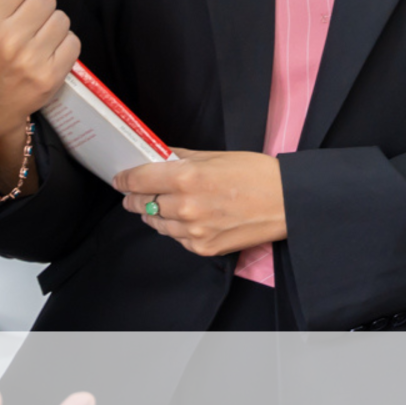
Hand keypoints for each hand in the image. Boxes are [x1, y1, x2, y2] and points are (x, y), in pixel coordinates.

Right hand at [0, 0, 79, 182]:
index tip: (11, 1)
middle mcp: (10, 41)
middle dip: (35, 5)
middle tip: (24, 20)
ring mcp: (33, 59)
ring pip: (61, 18)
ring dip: (50, 24)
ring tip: (35, 36)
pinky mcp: (52, 75)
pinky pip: (72, 41)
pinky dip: (63, 43)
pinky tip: (46, 50)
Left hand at [112, 150, 286, 256]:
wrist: (285, 202)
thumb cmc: (254, 173)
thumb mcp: (214, 156)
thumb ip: (181, 158)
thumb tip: (157, 156)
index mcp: (185, 177)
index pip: (138, 180)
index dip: (124, 179)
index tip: (120, 179)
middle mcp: (184, 206)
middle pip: (142, 204)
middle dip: (135, 198)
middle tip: (135, 194)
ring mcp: (193, 231)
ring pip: (157, 224)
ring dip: (155, 214)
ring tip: (163, 206)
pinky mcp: (203, 249)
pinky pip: (177, 238)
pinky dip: (177, 229)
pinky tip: (187, 219)